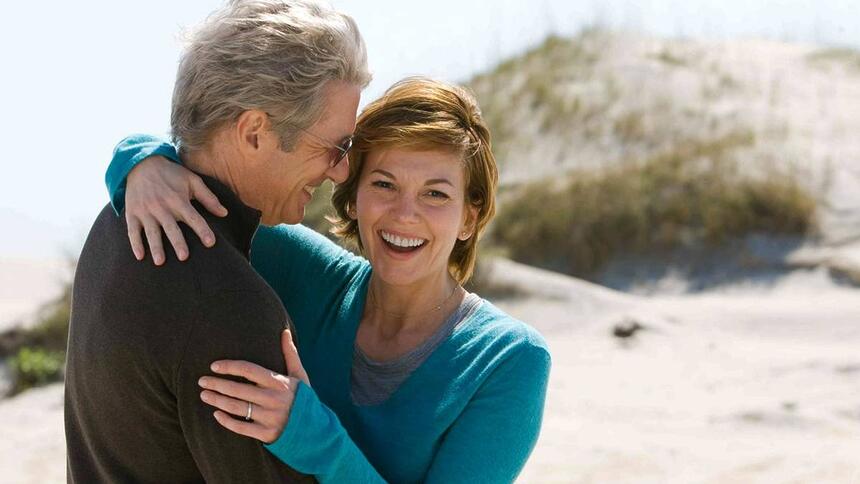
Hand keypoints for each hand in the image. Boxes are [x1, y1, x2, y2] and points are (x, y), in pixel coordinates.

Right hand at [125, 155, 227, 264]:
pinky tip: (139, 257)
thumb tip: (225, 213)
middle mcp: (161, 206)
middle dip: (177, 242)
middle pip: (171, 227)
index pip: (193, 217)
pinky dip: (135, 243)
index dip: (202, 230)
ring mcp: (145, 210)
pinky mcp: (132, 213)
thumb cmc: (172, 174)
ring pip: (151, 231)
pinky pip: (132, 230)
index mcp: (178, 199)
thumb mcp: (192, 180)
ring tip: (160, 262)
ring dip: (155, 247)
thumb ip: (209, 198)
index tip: (211, 243)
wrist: (141, 163)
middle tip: (184, 257)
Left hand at [198, 329, 310, 443]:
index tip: (214, 366)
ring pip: (236, 408)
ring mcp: (270, 418)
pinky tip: (216, 414)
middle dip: (217, 384)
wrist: (316, 430)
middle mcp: (274, 399)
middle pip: (238, 389)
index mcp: (280, 382)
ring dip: (217, 401)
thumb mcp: (299, 375)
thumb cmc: (304, 399)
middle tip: (202, 381)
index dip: (230, 366)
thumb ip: (290, 354)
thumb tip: (283, 330)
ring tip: (204, 395)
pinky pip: (241, 427)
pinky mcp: (267, 434)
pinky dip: (227, 421)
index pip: (249, 370)